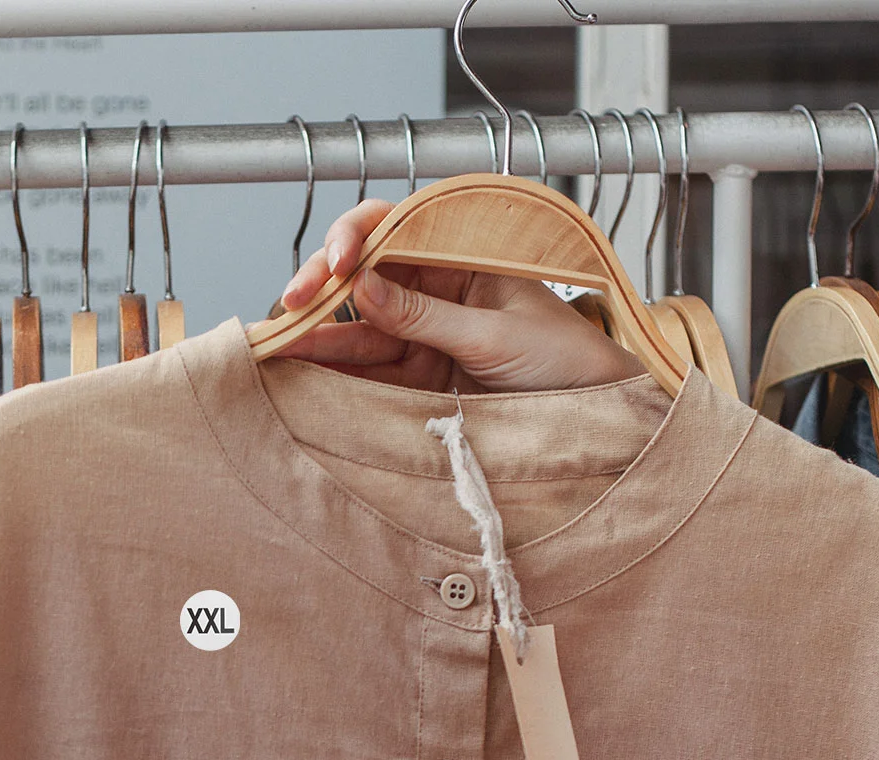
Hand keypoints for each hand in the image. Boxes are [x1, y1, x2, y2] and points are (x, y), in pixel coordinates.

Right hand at [276, 198, 644, 393]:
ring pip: (361, 326)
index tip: (338, 264)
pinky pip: (372, 370)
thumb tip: (361, 287)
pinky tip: (305, 370)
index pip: (395, 229)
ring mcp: (427, 335)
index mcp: (462, 256)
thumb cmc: (566, 359)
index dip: (356, 239)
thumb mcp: (494, 333)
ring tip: (280, 345)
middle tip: (290, 306)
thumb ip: (425, 314)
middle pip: (365, 277)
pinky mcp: (422, 380)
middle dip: (323, 288)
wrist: (598, 413)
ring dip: (320, 334)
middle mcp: (438, 288)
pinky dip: (338, 371)